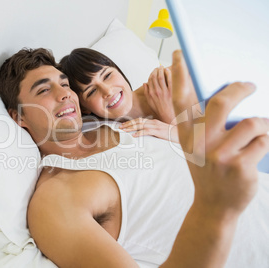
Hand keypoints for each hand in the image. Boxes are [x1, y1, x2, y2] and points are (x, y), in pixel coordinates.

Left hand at [119, 117, 178, 142]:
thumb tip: (143, 133)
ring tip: (124, 130)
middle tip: (120, 127)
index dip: (130, 122)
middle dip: (128, 124)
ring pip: (140, 125)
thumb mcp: (159, 130)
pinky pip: (147, 131)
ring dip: (131, 127)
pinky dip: (140, 133)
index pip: (139, 120)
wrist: (180, 134)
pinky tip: (134, 135)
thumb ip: (151, 130)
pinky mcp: (158, 131)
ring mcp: (155, 126)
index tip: (123, 125)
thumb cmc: (170, 133)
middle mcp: (153, 122)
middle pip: (138, 121)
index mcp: (152, 121)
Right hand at [144, 66, 174, 123]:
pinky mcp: (171, 92)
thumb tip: (144, 83)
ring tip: (162, 67)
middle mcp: (157, 92)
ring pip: (161, 77)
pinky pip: (169, 80)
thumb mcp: (150, 101)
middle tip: (158, 67)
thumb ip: (146, 92)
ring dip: (161, 70)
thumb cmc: (159, 109)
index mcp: (151, 93)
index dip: (151, 73)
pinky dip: (168, 74)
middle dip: (156, 70)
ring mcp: (164, 91)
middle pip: (155, 77)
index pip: (150, 80)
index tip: (153, 71)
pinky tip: (168, 70)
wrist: (167, 115)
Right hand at [171, 50, 268, 216]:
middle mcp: (199, 143)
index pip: (180, 100)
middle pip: (221, 102)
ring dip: (262, 124)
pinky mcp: (239, 166)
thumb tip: (231, 96)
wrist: (214, 206)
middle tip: (250, 85)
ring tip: (261, 129)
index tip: (179, 54)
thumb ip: (205, 124)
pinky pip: (264, 140)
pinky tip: (262, 147)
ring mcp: (218, 155)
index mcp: (186, 135)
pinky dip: (268, 140)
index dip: (180, 75)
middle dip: (240, 89)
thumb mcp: (198, 148)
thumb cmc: (209, 170)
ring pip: (251, 123)